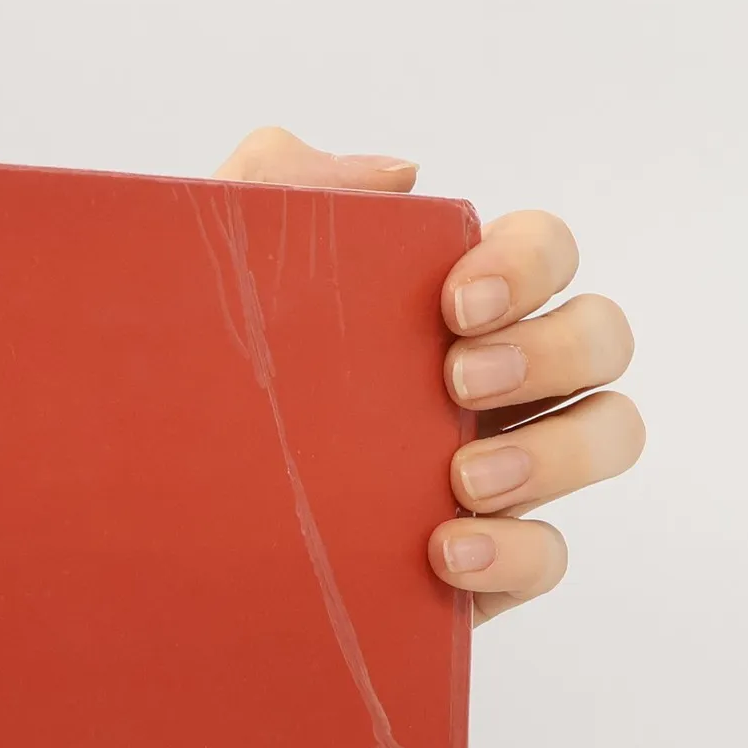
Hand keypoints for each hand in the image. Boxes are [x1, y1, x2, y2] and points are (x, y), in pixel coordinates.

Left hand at [216, 128, 643, 623]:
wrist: (141, 534)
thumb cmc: (191, 391)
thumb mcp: (211, 277)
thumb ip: (279, 186)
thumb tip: (398, 179)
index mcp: (446, 310)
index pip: (542, 252)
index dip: (528, 263)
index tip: (455, 303)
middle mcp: (492, 385)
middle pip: (600, 338)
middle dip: (553, 349)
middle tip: (458, 382)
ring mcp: (496, 477)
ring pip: (607, 435)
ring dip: (557, 450)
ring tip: (463, 480)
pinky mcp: (479, 568)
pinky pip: (549, 556)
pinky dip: (517, 551)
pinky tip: (447, 552)